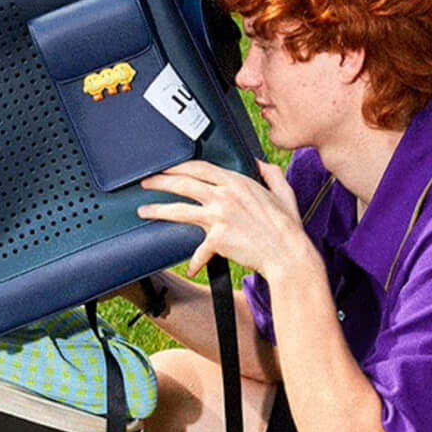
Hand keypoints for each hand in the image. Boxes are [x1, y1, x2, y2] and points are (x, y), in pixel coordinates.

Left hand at [137, 159, 308, 279]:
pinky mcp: (217, 238)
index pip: (199, 166)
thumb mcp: (283, 192)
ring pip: (179, 210)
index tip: (166, 168)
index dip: (178, 165)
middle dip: (159, 181)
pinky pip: (198, 250)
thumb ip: (270, 173)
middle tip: (145, 183)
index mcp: (237, 182)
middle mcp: (224, 195)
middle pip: (182, 183)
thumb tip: (259, 163)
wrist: (288, 254)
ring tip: (143, 211)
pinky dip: (195, 261)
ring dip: (157, 210)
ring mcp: (219, 216)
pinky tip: (191, 268)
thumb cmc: (287, 227)